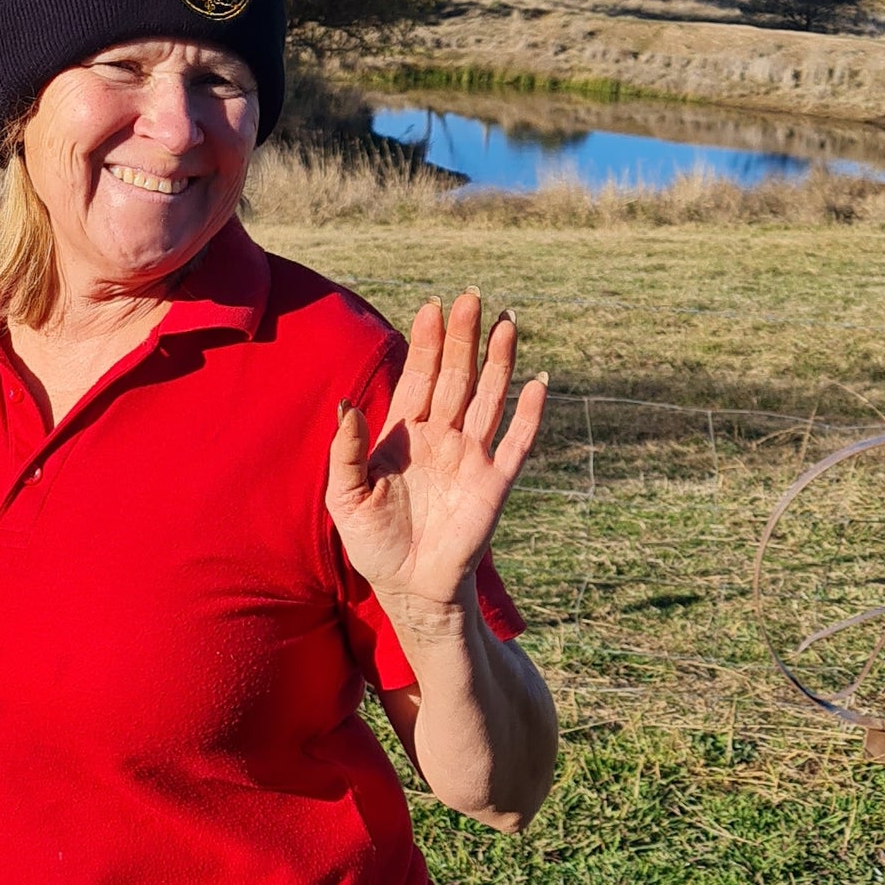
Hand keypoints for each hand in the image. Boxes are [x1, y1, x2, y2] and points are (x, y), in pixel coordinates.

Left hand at [327, 293, 545, 621]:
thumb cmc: (374, 542)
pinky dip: (530, 414)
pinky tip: (540, 385)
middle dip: (464, 338)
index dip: (427, 343)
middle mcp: (442, 437)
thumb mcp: (345, 497)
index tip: (432, 306)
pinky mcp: (494, 483)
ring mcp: (471, 457)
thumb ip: (345, 451)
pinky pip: (517, 443)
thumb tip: (346, 405)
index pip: (420, 377)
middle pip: (457, 377)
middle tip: (472, 297)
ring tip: (507, 323)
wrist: (409, 587)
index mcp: (406, 434)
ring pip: (490, 398)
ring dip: (498, 363)